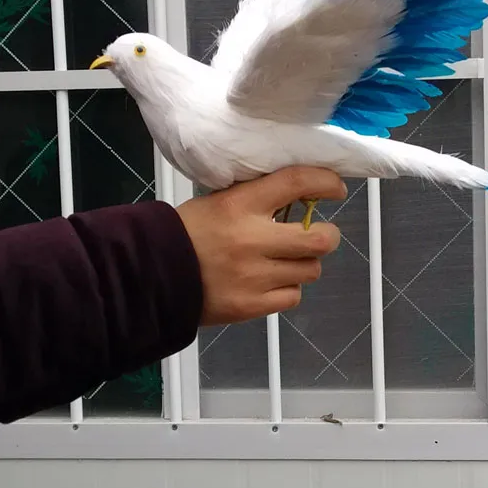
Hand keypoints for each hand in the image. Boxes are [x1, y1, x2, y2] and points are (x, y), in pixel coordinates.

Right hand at [176, 167, 345, 324]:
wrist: (150, 276)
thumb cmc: (188, 233)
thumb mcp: (220, 201)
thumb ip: (258, 198)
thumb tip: (300, 194)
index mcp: (241, 204)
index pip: (296, 182)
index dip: (325, 182)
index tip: (336, 188)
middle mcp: (253, 239)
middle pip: (320, 239)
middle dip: (327, 235)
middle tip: (320, 234)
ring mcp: (254, 276)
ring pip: (310, 269)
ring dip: (304, 263)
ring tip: (285, 260)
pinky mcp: (251, 305)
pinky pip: (293, 295)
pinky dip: (288, 288)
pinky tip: (271, 281)